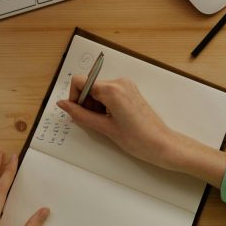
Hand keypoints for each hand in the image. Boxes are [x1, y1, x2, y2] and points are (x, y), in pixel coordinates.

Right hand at [56, 76, 225, 187]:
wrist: (162, 145)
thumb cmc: (138, 139)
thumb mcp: (104, 128)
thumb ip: (80, 115)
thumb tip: (63, 105)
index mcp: (112, 89)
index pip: (80, 81)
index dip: (74, 97)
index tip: (77, 112)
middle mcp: (119, 82)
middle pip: (89, 85)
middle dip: (85, 103)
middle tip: (94, 122)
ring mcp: (126, 85)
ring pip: (98, 90)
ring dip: (95, 105)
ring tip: (105, 123)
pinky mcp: (130, 91)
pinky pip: (109, 93)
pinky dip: (104, 105)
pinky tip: (112, 120)